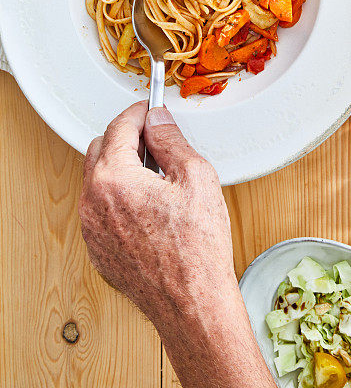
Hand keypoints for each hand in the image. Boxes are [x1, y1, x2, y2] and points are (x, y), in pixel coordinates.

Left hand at [79, 102, 274, 387]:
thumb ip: (171, 140)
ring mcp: (91, 228)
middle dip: (126, 138)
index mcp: (113, 179)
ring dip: (121, 167)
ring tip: (158, 176)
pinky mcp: (97, 248)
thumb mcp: (195, 176)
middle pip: (100, 149)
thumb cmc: (197, 247)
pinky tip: (150, 204)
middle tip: (157, 141)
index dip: (138, 112)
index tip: (150, 109)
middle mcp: (93, 202)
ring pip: (98, 179)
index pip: (119, 127)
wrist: (191, 302)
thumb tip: (158, 120)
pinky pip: (100, 208)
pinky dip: (118, 196)